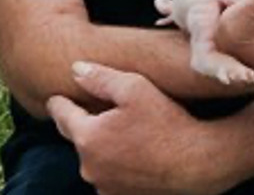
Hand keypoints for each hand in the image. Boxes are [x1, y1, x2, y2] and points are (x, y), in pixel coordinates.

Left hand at [48, 62, 225, 194]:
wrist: (197, 163)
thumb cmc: (167, 123)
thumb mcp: (136, 87)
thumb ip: (101, 78)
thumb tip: (75, 69)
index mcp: (88, 137)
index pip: (62, 115)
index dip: (59, 103)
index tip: (56, 97)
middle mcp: (89, 166)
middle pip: (79, 139)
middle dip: (87, 126)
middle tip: (105, 113)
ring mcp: (103, 186)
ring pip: (95, 159)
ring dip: (104, 148)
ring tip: (129, 136)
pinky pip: (110, 176)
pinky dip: (118, 165)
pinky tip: (138, 154)